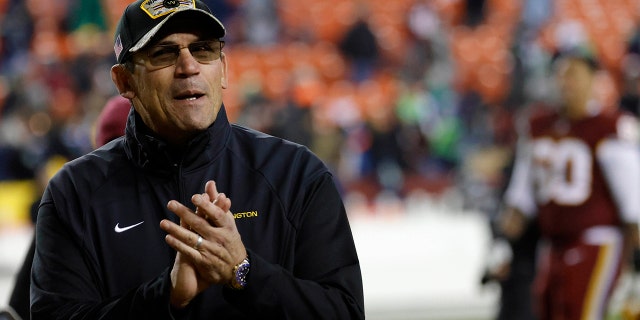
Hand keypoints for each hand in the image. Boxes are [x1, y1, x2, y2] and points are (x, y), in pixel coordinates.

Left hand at [160, 181, 246, 307]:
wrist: (237, 268)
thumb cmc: (230, 239)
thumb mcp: (227, 221)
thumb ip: (217, 202)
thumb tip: (210, 183)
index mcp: (227, 226)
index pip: (216, 214)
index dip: (206, 206)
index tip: (194, 197)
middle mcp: (219, 237)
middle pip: (200, 224)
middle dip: (184, 213)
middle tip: (171, 204)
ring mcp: (211, 250)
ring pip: (191, 238)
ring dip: (176, 230)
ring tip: (163, 222)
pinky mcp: (204, 261)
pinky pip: (188, 252)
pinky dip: (178, 245)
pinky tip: (168, 238)